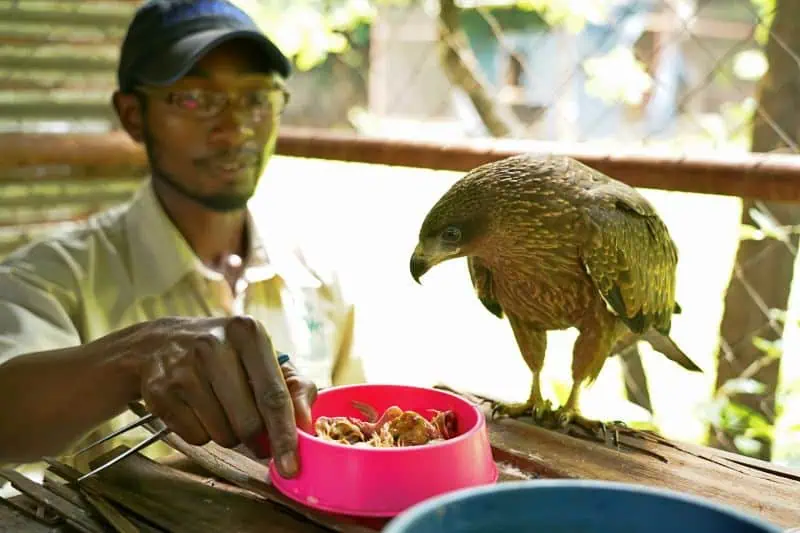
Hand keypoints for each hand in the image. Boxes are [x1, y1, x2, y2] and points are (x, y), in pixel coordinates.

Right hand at [118, 315, 316, 477]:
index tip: (291, 466)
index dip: (285, 434)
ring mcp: (183, 368)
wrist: (156, 344)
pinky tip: (195, 407)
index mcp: (248, 332)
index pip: (273, 394)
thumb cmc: (225, 354)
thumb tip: (305, 424)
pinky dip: (201, 433)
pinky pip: (195, 437)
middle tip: (253, 431)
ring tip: (219, 406)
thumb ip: (294, 387)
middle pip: (249, 423)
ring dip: (227, 434)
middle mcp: (214, 345)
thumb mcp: (263, 356)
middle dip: (255, 438)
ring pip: (222, 435)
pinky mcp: (159, 391)